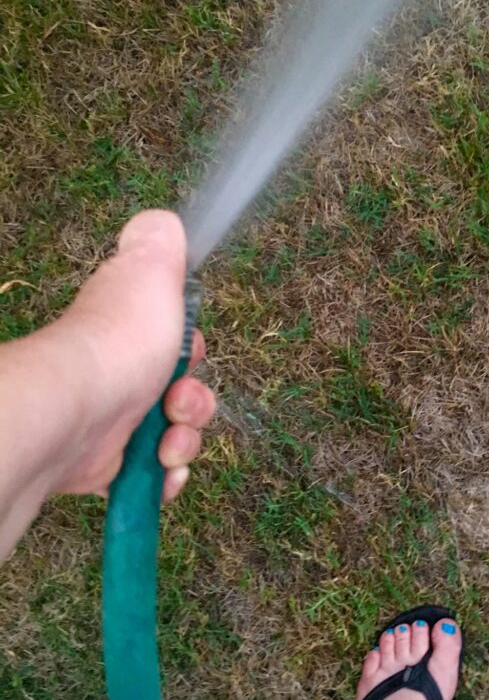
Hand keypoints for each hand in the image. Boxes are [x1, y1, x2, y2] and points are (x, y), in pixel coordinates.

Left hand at [50, 210, 215, 501]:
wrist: (80, 413)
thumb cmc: (121, 341)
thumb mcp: (150, 270)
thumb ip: (161, 242)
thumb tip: (162, 222)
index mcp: (132, 332)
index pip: (180, 347)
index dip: (195, 355)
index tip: (189, 355)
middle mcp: (123, 375)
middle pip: (186, 395)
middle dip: (195, 404)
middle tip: (176, 404)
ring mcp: (116, 422)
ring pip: (177, 437)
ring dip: (185, 443)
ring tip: (164, 445)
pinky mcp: (111, 465)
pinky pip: (156, 476)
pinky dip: (166, 477)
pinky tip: (160, 473)